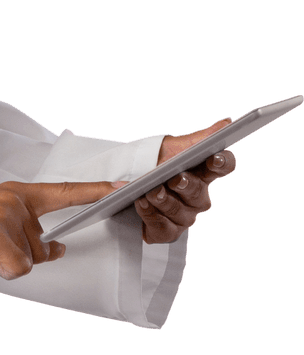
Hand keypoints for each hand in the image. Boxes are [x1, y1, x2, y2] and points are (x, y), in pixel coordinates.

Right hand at [0, 180, 116, 280]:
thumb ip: (26, 234)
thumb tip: (56, 250)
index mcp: (15, 192)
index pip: (63, 191)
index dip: (94, 190)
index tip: (122, 187)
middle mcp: (15, 199)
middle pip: (42, 249)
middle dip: (16, 259)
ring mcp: (6, 214)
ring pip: (28, 263)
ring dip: (1, 265)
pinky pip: (16, 270)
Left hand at [135, 119, 236, 243]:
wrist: (127, 182)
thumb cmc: (156, 162)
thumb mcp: (173, 146)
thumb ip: (200, 137)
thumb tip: (227, 123)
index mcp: (203, 172)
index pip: (223, 167)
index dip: (222, 164)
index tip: (214, 158)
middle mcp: (197, 197)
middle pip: (199, 195)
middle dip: (187, 186)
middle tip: (175, 179)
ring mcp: (184, 216)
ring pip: (181, 213)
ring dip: (164, 201)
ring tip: (149, 191)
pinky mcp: (167, 231)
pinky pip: (164, 228)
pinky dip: (151, 215)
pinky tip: (141, 203)